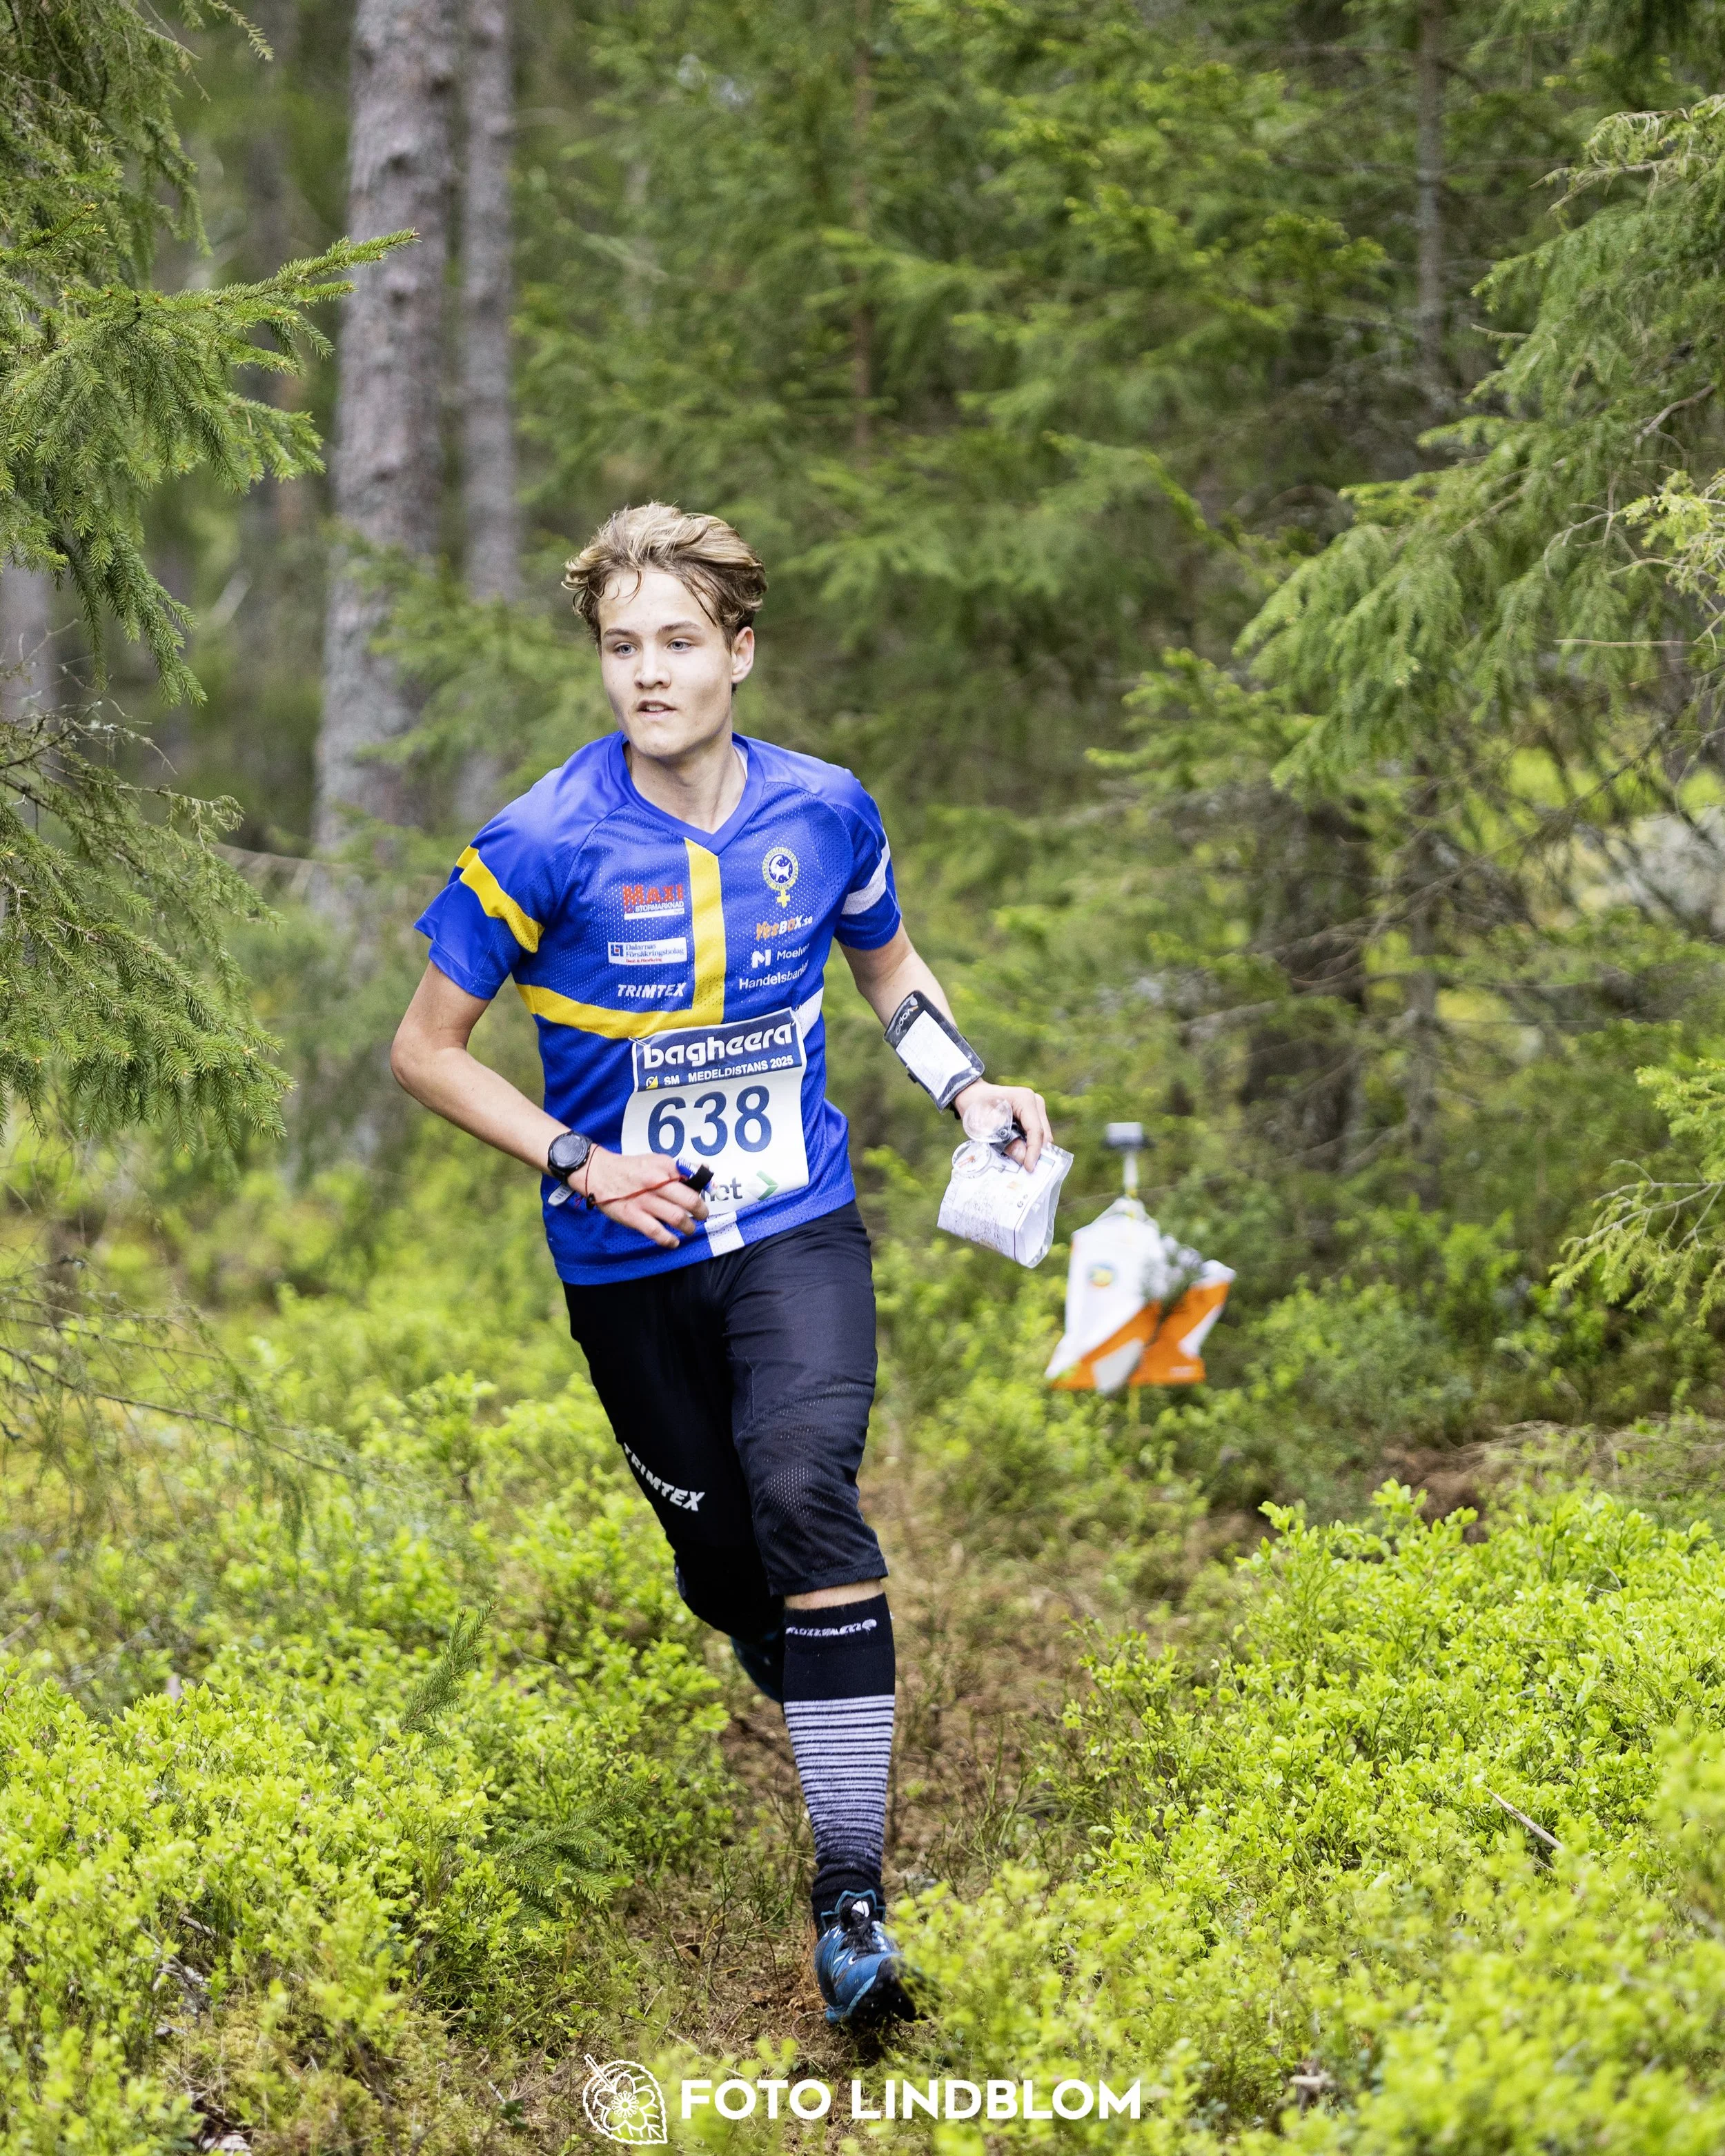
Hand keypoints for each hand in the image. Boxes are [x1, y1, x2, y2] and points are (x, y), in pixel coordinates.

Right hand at [574, 1146, 708, 1247]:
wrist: (599, 1172)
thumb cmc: (631, 1168)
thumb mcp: (656, 1160)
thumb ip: (679, 1169)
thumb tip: (704, 1171)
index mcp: (664, 1167)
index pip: (693, 1181)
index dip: (702, 1192)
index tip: (701, 1199)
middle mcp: (656, 1182)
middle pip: (689, 1200)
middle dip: (701, 1212)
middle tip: (701, 1216)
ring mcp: (645, 1200)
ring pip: (676, 1217)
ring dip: (688, 1227)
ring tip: (688, 1229)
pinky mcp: (633, 1216)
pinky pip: (656, 1232)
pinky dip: (669, 1240)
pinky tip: (673, 1242)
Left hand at [952, 1081, 1051, 1170]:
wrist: (973, 1096)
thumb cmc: (976, 1105)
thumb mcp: (985, 1124)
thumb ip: (1005, 1140)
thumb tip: (1024, 1158)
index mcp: (1025, 1100)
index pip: (1036, 1130)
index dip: (1034, 1151)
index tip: (1029, 1168)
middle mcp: (1035, 1102)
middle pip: (1043, 1134)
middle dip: (1036, 1152)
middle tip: (1025, 1170)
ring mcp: (1036, 1108)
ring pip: (1041, 1136)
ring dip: (1032, 1150)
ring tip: (1020, 1163)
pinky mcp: (1033, 1116)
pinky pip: (1035, 1135)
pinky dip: (1028, 1145)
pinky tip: (1018, 1153)